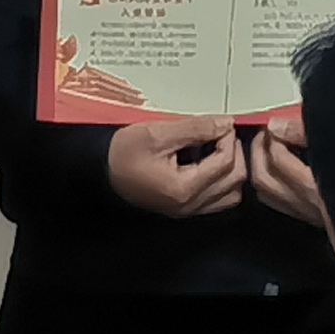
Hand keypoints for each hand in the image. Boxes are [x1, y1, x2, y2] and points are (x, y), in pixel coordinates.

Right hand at [104, 116, 246, 219]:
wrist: (99, 170)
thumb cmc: (123, 153)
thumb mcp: (159, 134)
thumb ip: (197, 128)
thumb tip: (226, 123)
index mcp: (183, 189)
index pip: (226, 163)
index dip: (228, 138)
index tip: (220, 124)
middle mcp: (187, 205)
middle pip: (235, 180)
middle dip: (234, 153)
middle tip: (220, 135)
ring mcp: (185, 210)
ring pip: (230, 194)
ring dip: (231, 170)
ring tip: (216, 150)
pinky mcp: (182, 208)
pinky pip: (216, 200)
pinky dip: (221, 182)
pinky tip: (207, 164)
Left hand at [242, 122, 325, 229]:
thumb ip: (309, 135)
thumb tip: (279, 125)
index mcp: (313, 185)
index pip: (278, 158)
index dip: (273, 136)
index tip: (275, 122)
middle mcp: (303, 202)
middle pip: (264, 176)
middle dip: (259, 150)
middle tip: (266, 132)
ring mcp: (303, 212)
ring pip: (265, 191)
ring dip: (261, 167)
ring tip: (268, 148)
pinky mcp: (308, 216)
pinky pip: (275, 199)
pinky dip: (270, 182)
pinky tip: (278, 172)